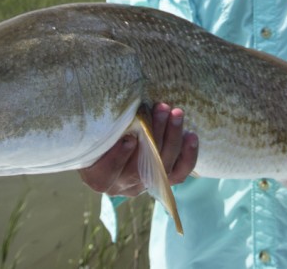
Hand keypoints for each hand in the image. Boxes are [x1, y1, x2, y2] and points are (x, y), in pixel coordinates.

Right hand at [78, 103, 197, 196]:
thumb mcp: (95, 127)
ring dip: (172, 138)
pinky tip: (191, 136)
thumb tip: (113, 102)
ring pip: (161, 168)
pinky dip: (187, 156)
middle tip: (161, 108)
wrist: (115, 137)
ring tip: (176, 113)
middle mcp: (121, 184)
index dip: (117, 158)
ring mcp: (143, 184)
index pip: (105, 174)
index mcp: (98, 176)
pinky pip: (178, 173)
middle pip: (138, 168)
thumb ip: (103, 123)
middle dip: (154, 135)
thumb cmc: (100, 128)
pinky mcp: (163, 180)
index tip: (129, 138)